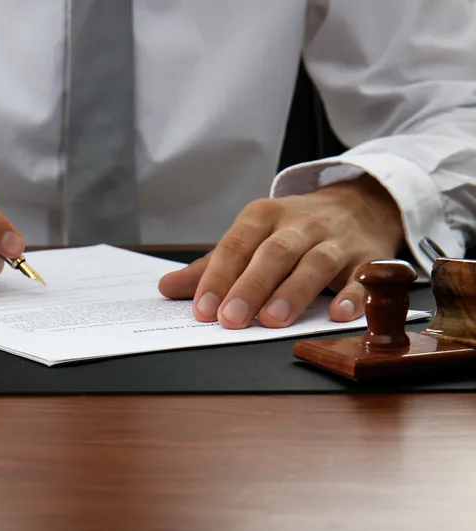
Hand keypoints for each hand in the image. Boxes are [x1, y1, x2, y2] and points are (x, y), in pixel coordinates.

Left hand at [158, 175, 404, 327]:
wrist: (360, 204)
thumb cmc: (292, 231)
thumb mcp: (251, 239)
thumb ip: (213, 266)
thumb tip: (167, 288)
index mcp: (264, 216)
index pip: (236, 245)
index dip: (218, 277)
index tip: (203, 309)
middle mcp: (300, 224)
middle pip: (274, 253)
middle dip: (251, 286)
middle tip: (232, 319)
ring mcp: (336, 240)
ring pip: (315, 263)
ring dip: (294, 293)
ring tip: (273, 321)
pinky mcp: (368, 257)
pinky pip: (363, 276)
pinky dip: (353, 295)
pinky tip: (338, 314)